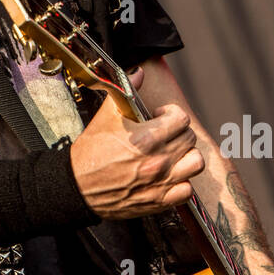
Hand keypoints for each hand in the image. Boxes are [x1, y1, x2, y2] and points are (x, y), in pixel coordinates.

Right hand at [69, 65, 203, 219]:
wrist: (78, 186)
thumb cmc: (91, 152)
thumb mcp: (106, 116)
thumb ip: (126, 91)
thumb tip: (139, 73)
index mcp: (146, 138)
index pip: (181, 118)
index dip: (171, 113)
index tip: (159, 116)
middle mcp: (157, 161)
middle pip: (189, 138)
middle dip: (177, 131)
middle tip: (163, 133)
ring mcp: (160, 183)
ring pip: (195, 163)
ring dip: (185, 155)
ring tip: (172, 153)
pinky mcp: (158, 201)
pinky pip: (187, 190)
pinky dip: (182, 182)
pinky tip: (169, 175)